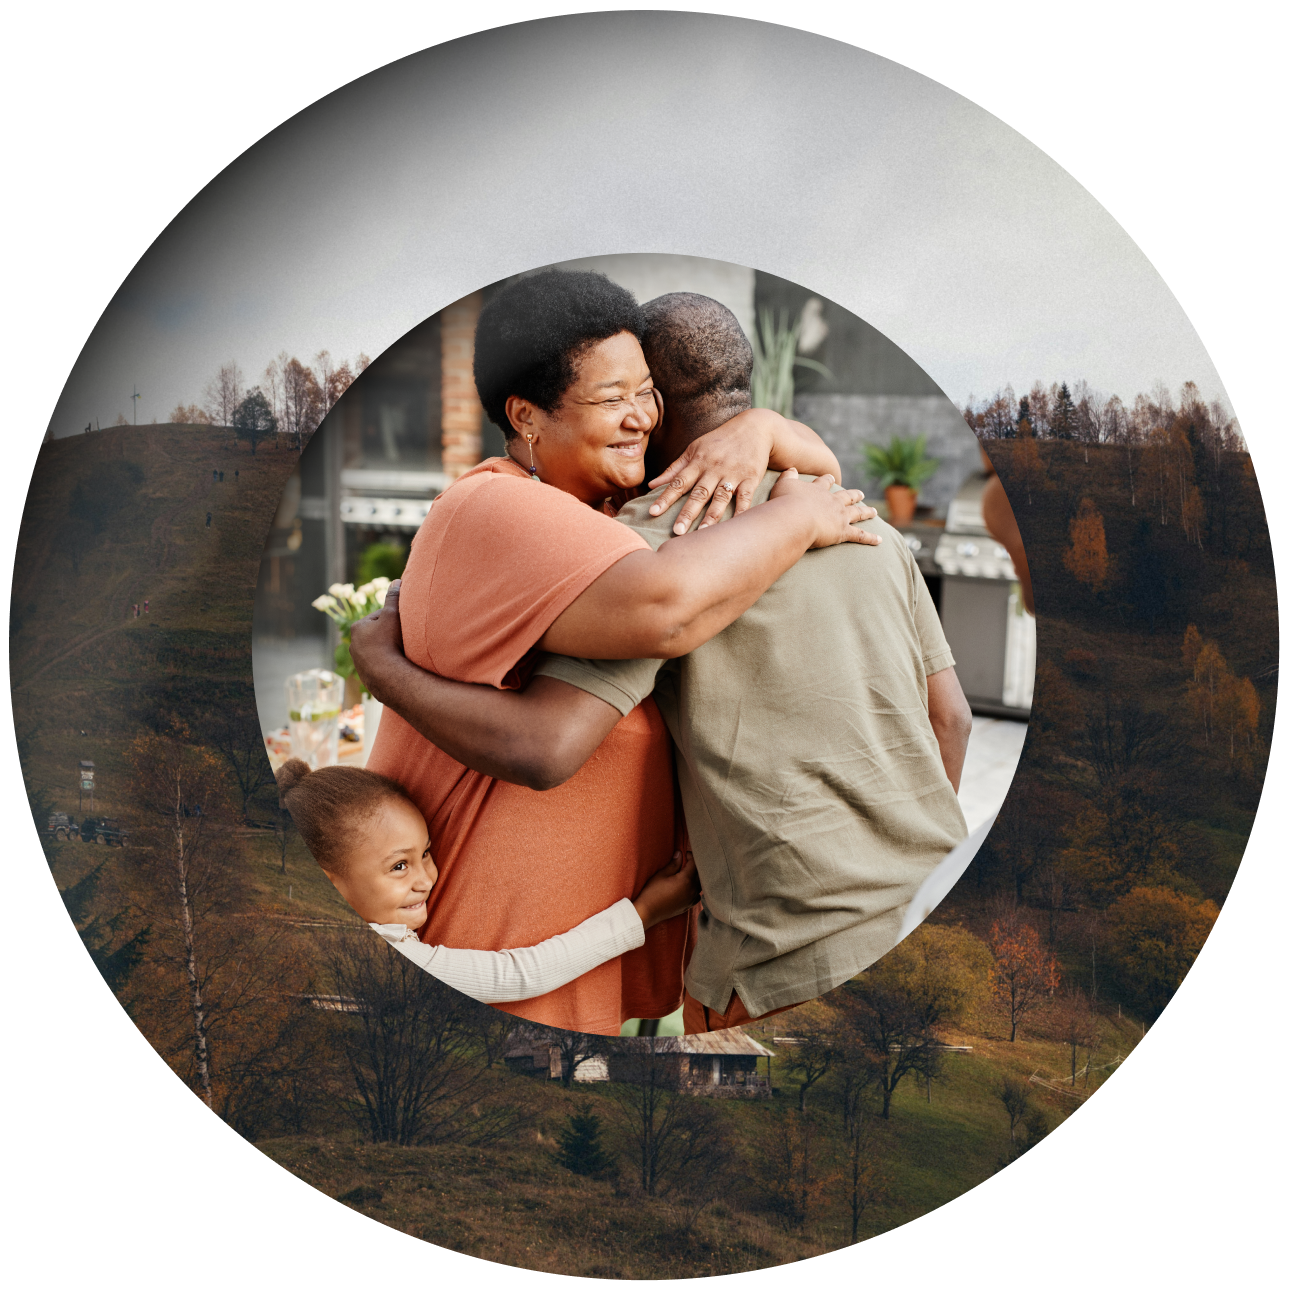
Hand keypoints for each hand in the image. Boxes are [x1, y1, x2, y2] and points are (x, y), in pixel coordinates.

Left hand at [348, 578, 407, 703]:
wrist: (386, 675)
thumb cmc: (388, 641)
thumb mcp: (393, 615)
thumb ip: (394, 598)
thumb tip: (397, 581)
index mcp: (357, 627)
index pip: (378, 617)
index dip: (393, 618)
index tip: (404, 623)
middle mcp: (353, 644)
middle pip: (376, 635)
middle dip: (389, 635)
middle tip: (405, 638)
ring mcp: (358, 661)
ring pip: (377, 651)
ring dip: (388, 650)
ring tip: (402, 653)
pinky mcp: (365, 675)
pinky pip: (378, 666)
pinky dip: (387, 664)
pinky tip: (397, 665)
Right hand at [633, 850, 700, 929]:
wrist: (648, 912)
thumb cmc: (652, 892)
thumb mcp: (662, 875)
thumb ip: (673, 864)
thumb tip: (679, 854)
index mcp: (686, 880)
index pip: (694, 864)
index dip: (690, 856)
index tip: (685, 853)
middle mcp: (692, 890)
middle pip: (699, 874)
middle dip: (694, 866)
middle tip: (686, 861)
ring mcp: (691, 899)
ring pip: (700, 885)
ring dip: (695, 878)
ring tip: (687, 873)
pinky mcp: (688, 906)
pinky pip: (697, 895)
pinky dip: (695, 889)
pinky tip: (688, 887)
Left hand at [647, 408, 777, 534]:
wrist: (754, 428)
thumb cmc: (719, 441)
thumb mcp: (694, 449)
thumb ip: (674, 469)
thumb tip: (651, 485)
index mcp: (697, 462)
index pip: (678, 482)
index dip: (665, 498)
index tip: (653, 512)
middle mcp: (714, 468)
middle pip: (699, 493)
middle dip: (687, 513)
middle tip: (677, 532)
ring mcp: (733, 474)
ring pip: (720, 498)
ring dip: (711, 516)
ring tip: (702, 533)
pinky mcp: (751, 478)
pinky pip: (745, 497)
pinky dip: (741, 512)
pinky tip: (735, 525)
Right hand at [768, 468, 881, 548]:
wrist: (794, 518)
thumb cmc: (785, 503)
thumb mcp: (783, 485)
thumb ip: (788, 476)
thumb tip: (791, 469)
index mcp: (818, 490)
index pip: (824, 482)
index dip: (828, 480)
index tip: (832, 477)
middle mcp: (832, 501)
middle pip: (847, 496)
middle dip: (854, 495)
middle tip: (861, 493)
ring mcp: (840, 516)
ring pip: (857, 513)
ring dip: (866, 512)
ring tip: (873, 511)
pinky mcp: (843, 532)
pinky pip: (860, 536)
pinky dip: (870, 538)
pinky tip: (879, 540)